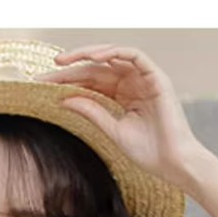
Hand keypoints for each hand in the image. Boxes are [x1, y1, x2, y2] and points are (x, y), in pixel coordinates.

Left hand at [37, 44, 201, 188]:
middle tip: (47, 70)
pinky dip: (115, 52)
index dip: (68, 80)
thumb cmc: (149, 153)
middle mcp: (132, 83)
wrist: (174, 164)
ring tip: (65, 60)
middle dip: (72, 67)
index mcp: (122, 96)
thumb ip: (92, 112)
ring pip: (113, 56)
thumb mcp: (113, 131)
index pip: (91, 82)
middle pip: (98, 68)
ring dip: (89, 54)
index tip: (44, 84)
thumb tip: (64, 99)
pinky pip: (133, 55)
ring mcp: (145, 78)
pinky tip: (94, 58)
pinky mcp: (156, 76)